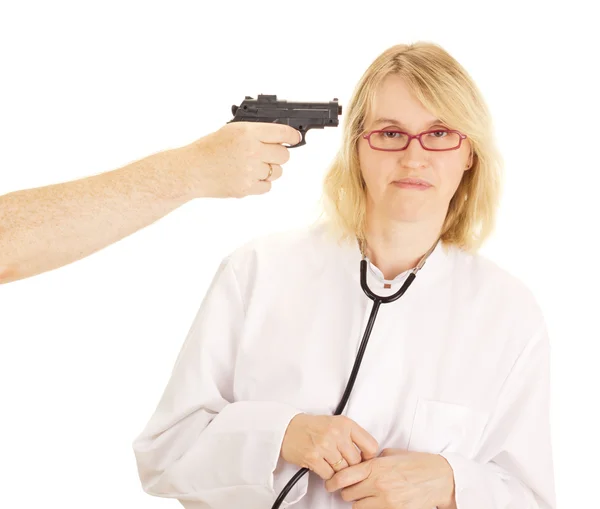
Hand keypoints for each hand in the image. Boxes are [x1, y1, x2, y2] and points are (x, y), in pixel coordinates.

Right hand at [181, 121, 300, 198]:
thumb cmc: (208, 150)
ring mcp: (250, 171)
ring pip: (277, 172)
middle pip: (284, 155)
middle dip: (278, 154)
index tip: (295, 138)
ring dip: (270, 170)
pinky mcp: (247, 188)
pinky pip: (267, 186)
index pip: (282, 133)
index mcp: (247, 133)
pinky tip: (249, 177)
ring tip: (253, 166)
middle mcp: (251, 151)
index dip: (292, 136)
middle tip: (267, 154)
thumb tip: (278, 137)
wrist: (192, 170)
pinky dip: (261, 183)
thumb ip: (255, 133)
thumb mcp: (231, 131)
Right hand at [280, 413, 378, 480]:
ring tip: (331, 464)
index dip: (368, 457)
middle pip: (356, 461)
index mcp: (345, 423)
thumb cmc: (313, 427)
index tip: (363, 459)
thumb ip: (352, 435)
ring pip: (343, 470)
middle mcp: (336, 433)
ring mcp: (324, 446)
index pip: (371, 445)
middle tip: (344, 464)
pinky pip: (329, 475)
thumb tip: (369, 456)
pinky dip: (327, 475)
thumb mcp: (336, 423)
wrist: (287, 428)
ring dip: (338, 471)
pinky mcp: (313, 458)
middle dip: (351, 466)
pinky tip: (323, 466)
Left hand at [324, 448, 454, 508]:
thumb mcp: (392, 454)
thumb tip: (361, 463)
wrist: (439, 478)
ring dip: (360, 503)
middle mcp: (378, 484)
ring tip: (368, 497)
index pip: (343, 476)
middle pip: (348, 494)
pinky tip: (377, 503)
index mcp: (375, 466)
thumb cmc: (417, 464)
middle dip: (348, 492)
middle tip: (353, 489)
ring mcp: (386, 501)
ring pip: (358, 507)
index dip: (332, 482)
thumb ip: (374, 459)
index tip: (330, 484)